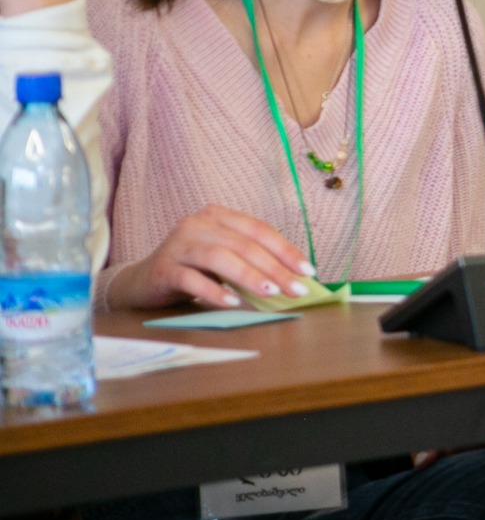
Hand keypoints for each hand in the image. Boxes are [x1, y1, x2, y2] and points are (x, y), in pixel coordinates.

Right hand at [104, 204, 314, 310]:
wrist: (141, 282)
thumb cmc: (192, 270)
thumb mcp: (223, 259)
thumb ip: (250, 259)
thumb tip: (293, 278)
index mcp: (217, 217)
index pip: (259, 230)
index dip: (286, 250)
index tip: (308, 272)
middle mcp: (197, 225)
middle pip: (243, 245)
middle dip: (274, 268)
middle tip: (295, 289)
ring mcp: (178, 245)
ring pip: (220, 258)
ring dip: (249, 276)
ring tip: (271, 292)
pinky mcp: (163, 269)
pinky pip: (192, 279)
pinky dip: (215, 291)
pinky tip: (233, 303)